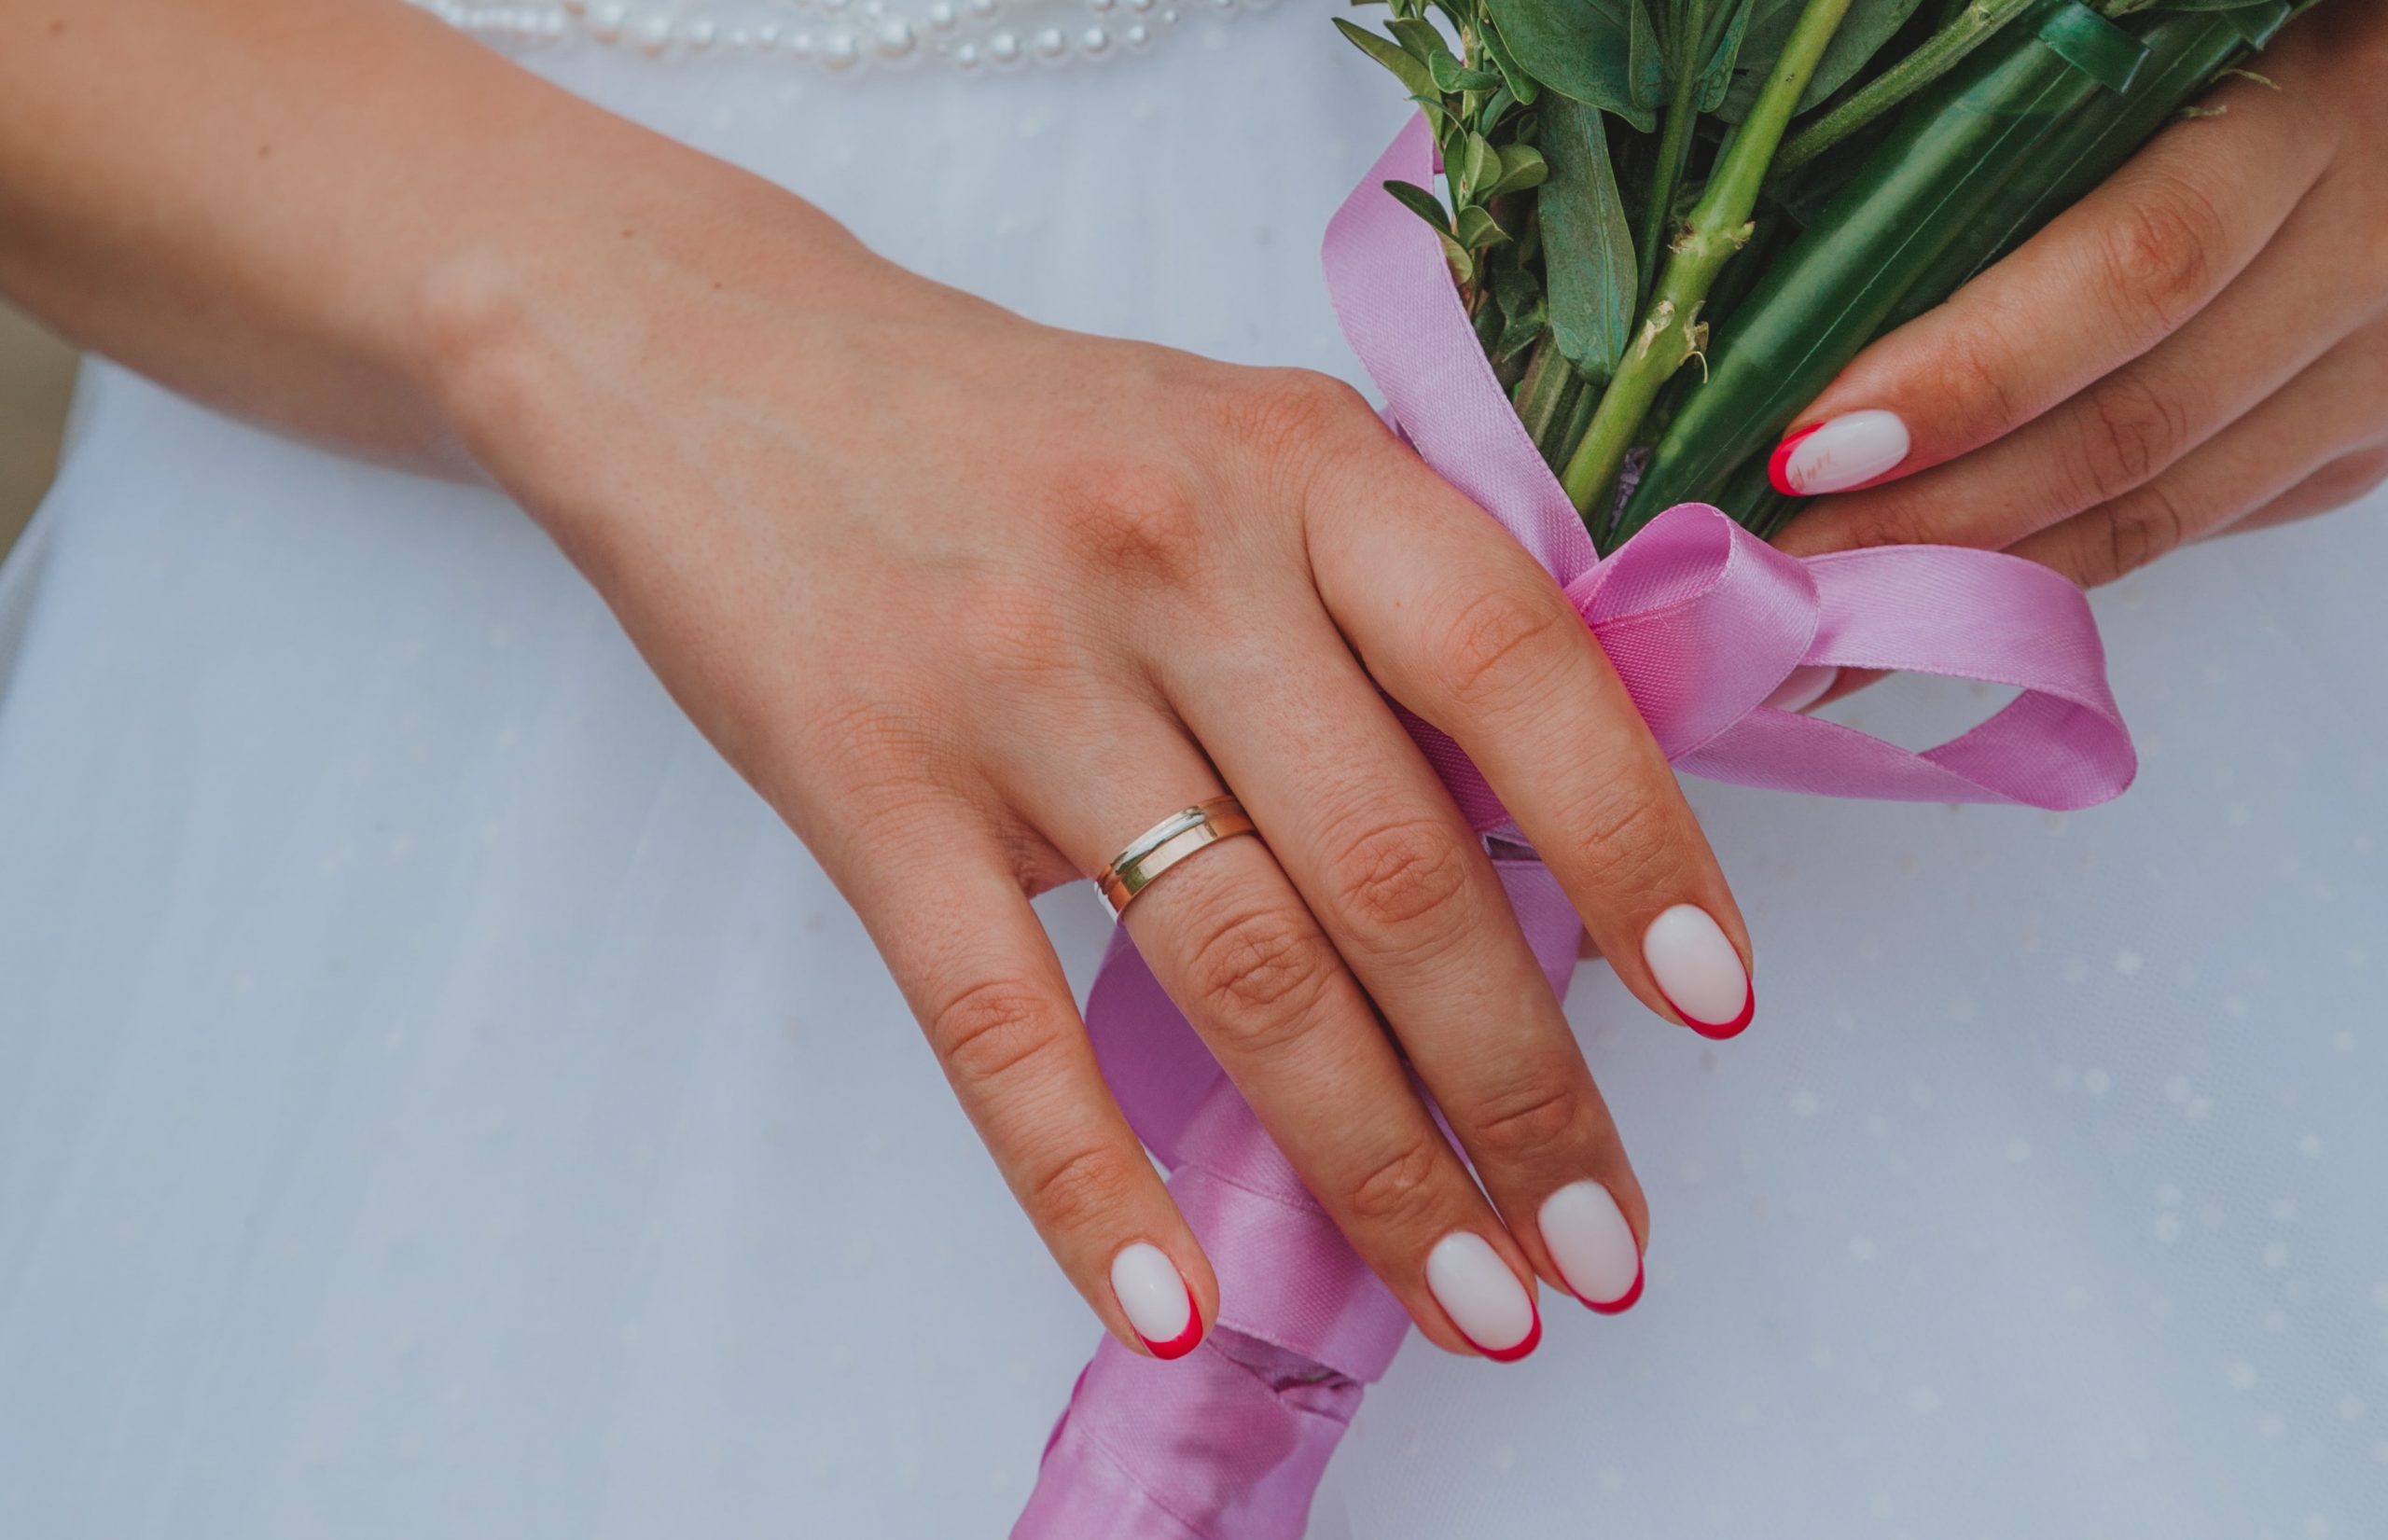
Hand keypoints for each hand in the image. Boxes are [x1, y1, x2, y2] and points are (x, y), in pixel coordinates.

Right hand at [425, 169, 1753, 1360]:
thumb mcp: (1231, 442)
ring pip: (1236, 965)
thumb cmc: (1014, 426)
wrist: (716, 361)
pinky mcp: (870, 786)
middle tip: (1600, 1245)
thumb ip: (1381, 599)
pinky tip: (1176, 1302)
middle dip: (1523, 1089)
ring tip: (1473, 1298)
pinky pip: (999, 1021)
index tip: (1715, 1009)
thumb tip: (1551, 837)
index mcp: (1297, 461)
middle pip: (1393, 867)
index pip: (1516, 670)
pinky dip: (1091, 1182)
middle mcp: (1175, 562)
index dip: (1637, 848)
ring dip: (1371, 1162)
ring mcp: (1016, 681)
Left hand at [1769, 4, 2387, 598]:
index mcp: (2312, 117)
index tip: (1811, 447)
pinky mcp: (2364, 438)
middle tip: (1783, 581)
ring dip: (1977, 583)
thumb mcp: (2179, 39)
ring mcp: (2375, 368)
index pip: (2134, 269)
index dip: (1965, 376)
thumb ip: (2028, 128)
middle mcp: (2365, 255)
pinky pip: (2188, 524)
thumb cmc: (2270, 32)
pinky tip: (1939, 599)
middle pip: (2130, 428)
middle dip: (1931, 521)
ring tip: (1829, 627)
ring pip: (2156, 508)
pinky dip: (2051, 567)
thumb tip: (1823, 251)